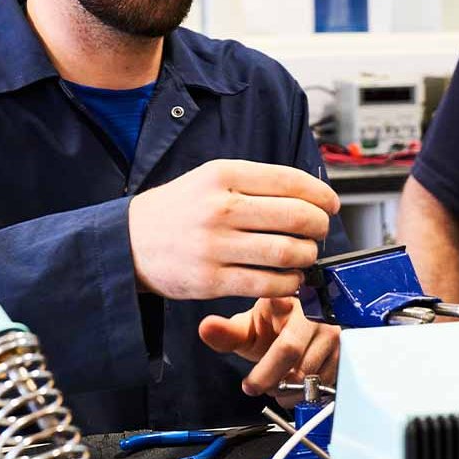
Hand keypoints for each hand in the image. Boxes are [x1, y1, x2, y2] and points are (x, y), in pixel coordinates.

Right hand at [128, 160, 338, 299]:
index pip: (290, 181)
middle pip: (296, 216)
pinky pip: (267, 283)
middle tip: (318, 232)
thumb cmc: (179, 209)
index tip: (330, 205)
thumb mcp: (210, 178)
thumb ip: (255, 183)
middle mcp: (221, 207)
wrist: (128, 242)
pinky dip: (288, 283)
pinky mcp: (211, 280)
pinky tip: (289, 278)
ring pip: (286, 252)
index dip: (321, 195)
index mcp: (223, 174)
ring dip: (307, 256)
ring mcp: (215, 245)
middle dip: (319, 227)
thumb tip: (310, 194)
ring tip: (304, 256)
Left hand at [199, 297, 339, 404]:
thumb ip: (225, 333)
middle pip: (298, 366)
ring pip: (314, 377)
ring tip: (279, 382)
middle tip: (260, 386)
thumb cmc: (272, 326)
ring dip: (292, 391)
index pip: (285, 346)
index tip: (250, 385)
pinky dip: (309, 390)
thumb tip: (206, 328)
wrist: (298, 325)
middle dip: (275, 384)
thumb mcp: (246, 330)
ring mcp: (335, 332)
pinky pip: (328, 381)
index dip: (265, 373)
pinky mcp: (347, 349)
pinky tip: (298, 381)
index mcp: (290, 302)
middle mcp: (318, 315)